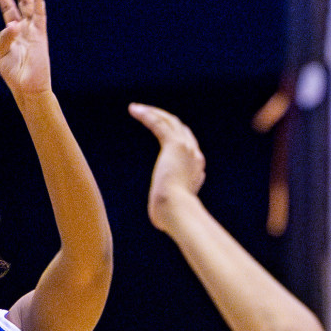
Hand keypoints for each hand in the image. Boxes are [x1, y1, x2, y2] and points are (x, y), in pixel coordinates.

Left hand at [0, 0, 50, 98]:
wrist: (27, 87)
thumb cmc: (13, 74)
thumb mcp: (1, 55)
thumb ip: (3, 38)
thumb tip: (12, 24)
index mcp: (12, 32)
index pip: (8, 9)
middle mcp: (24, 27)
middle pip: (21, 1)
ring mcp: (33, 30)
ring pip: (29, 3)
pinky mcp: (40, 35)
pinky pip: (39, 15)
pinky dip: (38, 1)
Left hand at [129, 103, 205, 230]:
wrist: (176, 211)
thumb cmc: (170, 218)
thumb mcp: (170, 212)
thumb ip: (167, 210)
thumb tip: (161, 222)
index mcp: (196, 171)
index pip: (189, 148)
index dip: (176, 138)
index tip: (161, 132)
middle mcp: (195, 156)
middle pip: (182, 130)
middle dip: (165, 120)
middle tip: (149, 115)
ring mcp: (187, 149)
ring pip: (171, 122)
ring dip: (154, 113)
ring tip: (136, 109)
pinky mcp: (174, 145)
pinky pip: (159, 123)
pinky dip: (147, 115)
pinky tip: (133, 110)